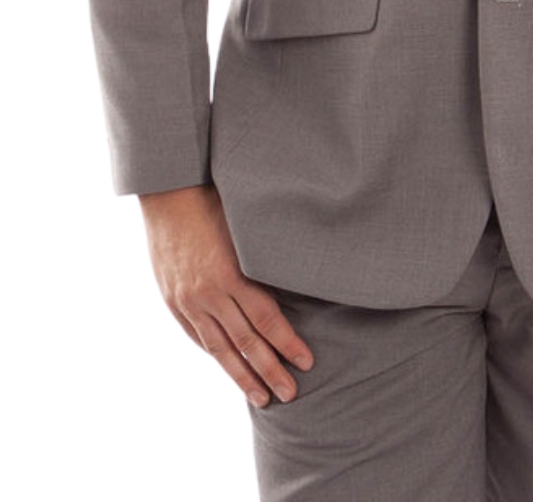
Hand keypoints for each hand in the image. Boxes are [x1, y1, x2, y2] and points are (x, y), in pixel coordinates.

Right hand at [139, 183, 313, 405]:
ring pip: (220, 348)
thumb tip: (291, 289)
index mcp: (232, 273)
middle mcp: (210, 293)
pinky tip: (230, 366)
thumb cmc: (214, 203)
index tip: (306, 361)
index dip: (288, 344)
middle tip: (290, 394)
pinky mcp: (173, 301)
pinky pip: (198, 337)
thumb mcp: (244, 230)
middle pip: (247, 342)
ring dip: (243, 376)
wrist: (168, 194)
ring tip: (261, 397)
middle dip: (271, 371)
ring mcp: (188, 301)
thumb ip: (261, 263)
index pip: (267, 320)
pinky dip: (216, 354)